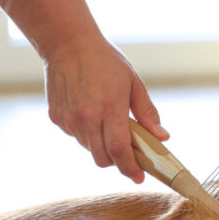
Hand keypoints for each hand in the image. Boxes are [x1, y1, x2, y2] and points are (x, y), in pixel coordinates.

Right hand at [43, 36, 168, 182]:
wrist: (67, 42)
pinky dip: (86, 134)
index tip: (139, 177)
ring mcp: (69, 118)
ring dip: (101, 146)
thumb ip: (147, 113)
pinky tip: (90, 113)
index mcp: (110, 108)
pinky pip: (75, 136)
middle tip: (128, 154)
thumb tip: (162, 137)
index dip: (130, 168)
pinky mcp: (56, 116)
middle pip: (103, 158)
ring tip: (108, 124)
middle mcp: (86, 116)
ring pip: (89, 149)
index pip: (120, 150)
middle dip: (117, 162)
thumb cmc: (105, 60)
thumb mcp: (133, 83)